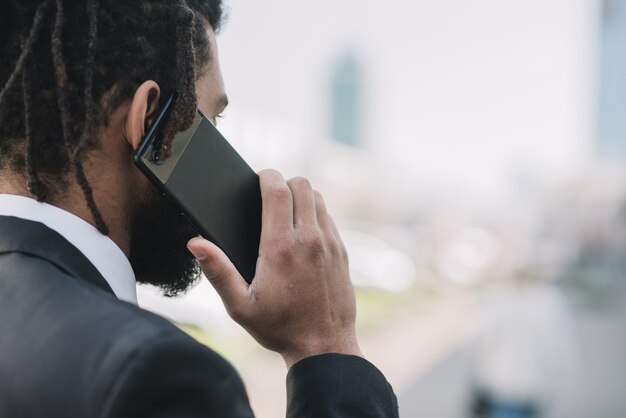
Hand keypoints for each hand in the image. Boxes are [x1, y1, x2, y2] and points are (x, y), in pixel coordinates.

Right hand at [187, 169, 362, 367]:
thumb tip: (196, 243)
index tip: (257, 179)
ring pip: (318, 197)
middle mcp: (309, 239)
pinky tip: (302, 232)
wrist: (324, 346)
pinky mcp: (342, 251)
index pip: (278, 189)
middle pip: (301, 184)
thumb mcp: (240, 306)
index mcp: (280, 247)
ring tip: (285, 212)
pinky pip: (329, 217)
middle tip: (268, 197)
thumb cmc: (279, 328)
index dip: (266, 176)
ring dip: (301, 196)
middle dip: (283, 182)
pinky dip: (315, 214)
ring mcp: (329, 244)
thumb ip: (217, 272)